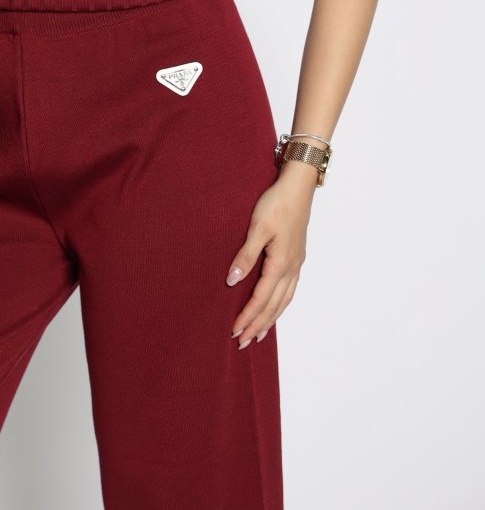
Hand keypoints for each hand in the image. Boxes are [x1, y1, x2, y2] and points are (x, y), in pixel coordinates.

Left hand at [226, 169, 315, 348]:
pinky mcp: (297, 258)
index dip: (247, 316)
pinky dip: (280, 305)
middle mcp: (291, 269)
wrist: (298, 188)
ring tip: (258, 334)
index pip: (261, 298)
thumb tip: (232, 281)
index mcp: (280, 263)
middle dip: (258, 325)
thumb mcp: (257, 228)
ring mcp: (297, 264)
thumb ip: (246, 256)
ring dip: (270, 319)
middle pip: (274, 306)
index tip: (234, 331)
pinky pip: (289, 290)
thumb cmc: (276, 204)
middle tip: (243, 343)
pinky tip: (275, 308)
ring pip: (284, 301)